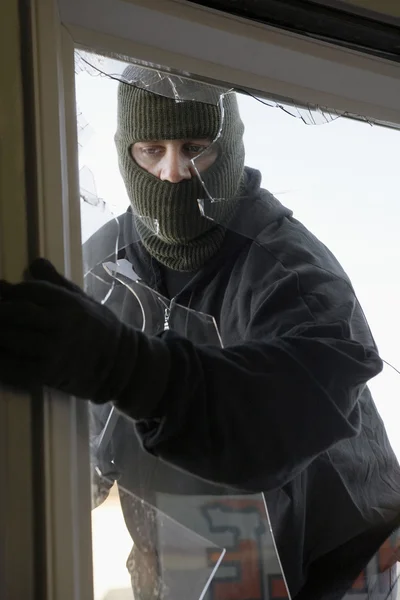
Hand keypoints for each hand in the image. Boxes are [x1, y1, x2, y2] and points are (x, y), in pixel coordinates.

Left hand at [0, 258, 136, 401]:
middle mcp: (62, 323)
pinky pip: (14, 366)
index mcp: (70, 303)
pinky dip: (0, 361)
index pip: (30, 289)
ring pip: (11, 337)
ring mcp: (54, 350)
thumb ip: (56, 282)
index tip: (2, 294)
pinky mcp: (49, 374)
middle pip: (16, 312)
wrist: (121, 364)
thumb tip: (34, 262)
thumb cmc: (100, 329)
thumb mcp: (82, 300)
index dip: (11, 291)